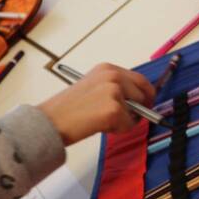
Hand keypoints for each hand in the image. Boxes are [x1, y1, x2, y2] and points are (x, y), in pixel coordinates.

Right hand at [39, 63, 154, 145]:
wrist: (50, 121)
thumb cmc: (68, 109)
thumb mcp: (93, 87)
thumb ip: (115, 89)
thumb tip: (138, 100)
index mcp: (107, 69)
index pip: (139, 79)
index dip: (146, 92)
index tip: (148, 102)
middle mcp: (113, 76)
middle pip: (143, 93)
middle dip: (141, 108)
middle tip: (129, 119)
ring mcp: (114, 92)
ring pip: (137, 111)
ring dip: (126, 120)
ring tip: (103, 122)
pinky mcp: (113, 109)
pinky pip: (128, 124)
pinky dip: (118, 130)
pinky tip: (101, 127)